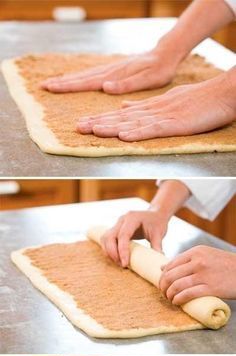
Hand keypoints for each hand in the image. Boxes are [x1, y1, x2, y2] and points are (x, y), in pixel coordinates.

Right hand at [41, 47, 177, 93]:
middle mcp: (109, 72)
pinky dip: (80, 78)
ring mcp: (110, 70)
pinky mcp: (113, 70)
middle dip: (62, 83)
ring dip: (68, 80)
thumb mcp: (147, 80)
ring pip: (84, 75)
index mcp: (114, 76)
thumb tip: (105, 87)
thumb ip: (127, 85)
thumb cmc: (158, 70)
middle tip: (43, 86)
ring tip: (53, 83)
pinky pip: (92, 75)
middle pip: (81, 78)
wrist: (165, 55)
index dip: (68, 86)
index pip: (86, 82)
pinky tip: (74, 80)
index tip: (51, 87)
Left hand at [77, 73, 235, 140]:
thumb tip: (125, 110)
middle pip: (122, 119)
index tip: (85, 124)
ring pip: (133, 123)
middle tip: (78, 128)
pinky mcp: (176, 124)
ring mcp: (165, 117)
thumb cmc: (201, 101)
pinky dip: (138, 133)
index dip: (103, 120)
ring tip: (92, 131)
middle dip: (99, 123)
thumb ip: (147, 108)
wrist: (222, 94)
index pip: (123, 116)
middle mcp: (155, 111)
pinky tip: (123, 136)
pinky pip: (154, 130)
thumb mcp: (169, 103)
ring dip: (112, 128)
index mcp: (153, 108)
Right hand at [101, 210, 167, 266]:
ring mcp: (117, 224)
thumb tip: (157, 261)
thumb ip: (157, 246)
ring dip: (109, 252)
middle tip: (122, 265)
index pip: (123, 235)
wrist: (154, 214)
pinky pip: (106, 240)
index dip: (122, 250)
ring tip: (119, 262)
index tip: (125, 264)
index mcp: (132, 218)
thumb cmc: (157, 222)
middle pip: (109, 237)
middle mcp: (122, 220)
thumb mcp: (159, 233)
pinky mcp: (115, 229)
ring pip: (105, 239)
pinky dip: (109, 250)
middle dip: (112, 253)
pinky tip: (116, 258)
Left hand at [159, 246, 235, 304]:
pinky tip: (177, 302)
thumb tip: (163, 267)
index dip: (163, 276)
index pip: (171, 264)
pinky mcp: (210, 288)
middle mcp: (198, 261)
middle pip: (171, 275)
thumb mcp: (207, 255)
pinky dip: (178, 300)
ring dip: (169, 295)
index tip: (163, 284)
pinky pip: (187, 294)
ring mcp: (204, 274)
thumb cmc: (226, 265)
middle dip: (163, 287)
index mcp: (196, 251)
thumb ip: (187, 260)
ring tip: (170, 299)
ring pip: (177, 286)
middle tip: (164, 293)